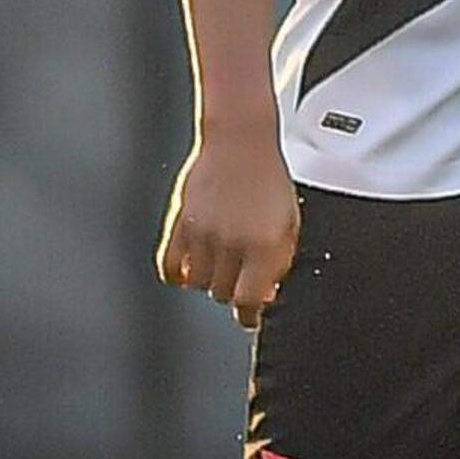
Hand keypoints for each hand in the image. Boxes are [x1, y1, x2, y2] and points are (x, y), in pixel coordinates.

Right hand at [158, 130, 300, 329]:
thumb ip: (280, 259)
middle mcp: (231, 243)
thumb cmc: (269, 180)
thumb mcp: (291, 221)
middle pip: (221, 294)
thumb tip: (268, 293)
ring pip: (196, 283)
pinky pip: (168, 267)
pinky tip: (190, 266)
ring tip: (221, 263)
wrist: (240, 142)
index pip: (249, 301)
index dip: (252, 313)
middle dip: (233, 289)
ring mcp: (201, 235)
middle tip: (241, 276)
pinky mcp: (178, 225)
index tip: (252, 315)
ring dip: (208, 280)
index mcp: (264, 245)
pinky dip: (178, 273)